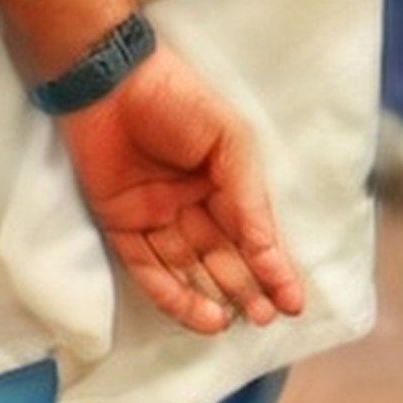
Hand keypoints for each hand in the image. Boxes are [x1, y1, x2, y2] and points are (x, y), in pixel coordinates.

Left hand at [54, 47, 311, 337]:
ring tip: (229, 322)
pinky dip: (170, 292)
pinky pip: (145, 266)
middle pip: (221, 257)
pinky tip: (195, 312)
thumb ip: (248, 199)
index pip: (252, 235)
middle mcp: (192, 204)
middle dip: (244, 290)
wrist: (110, 79)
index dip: (273, 270)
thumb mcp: (231, 143)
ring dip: (208, 299)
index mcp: (223, 182)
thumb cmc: (178, 100)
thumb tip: (268, 251)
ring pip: (186, 269)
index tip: (292, 304)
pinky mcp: (118, 223)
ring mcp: (154, 216)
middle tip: (263, 318)